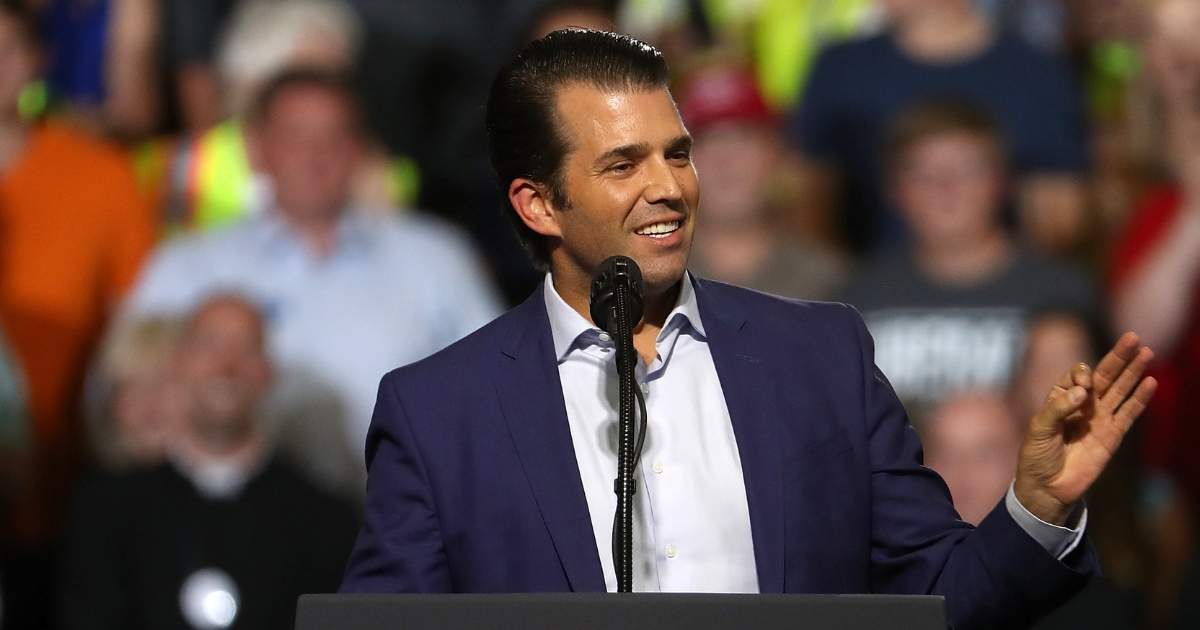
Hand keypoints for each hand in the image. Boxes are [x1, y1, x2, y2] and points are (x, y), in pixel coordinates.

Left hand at [1014, 332, 1157, 525]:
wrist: (1046, 487)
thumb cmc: (1036, 456)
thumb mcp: (1039, 428)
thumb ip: (1059, 408)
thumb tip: (1084, 392)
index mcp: (1061, 398)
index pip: (1078, 375)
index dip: (1082, 374)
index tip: (1083, 386)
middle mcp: (1083, 405)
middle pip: (1104, 375)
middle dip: (1118, 357)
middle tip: (1133, 337)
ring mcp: (1100, 419)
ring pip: (1120, 390)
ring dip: (1133, 372)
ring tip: (1147, 352)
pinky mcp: (1112, 436)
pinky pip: (1129, 414)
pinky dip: (1140, 399)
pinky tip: (1151, 382)